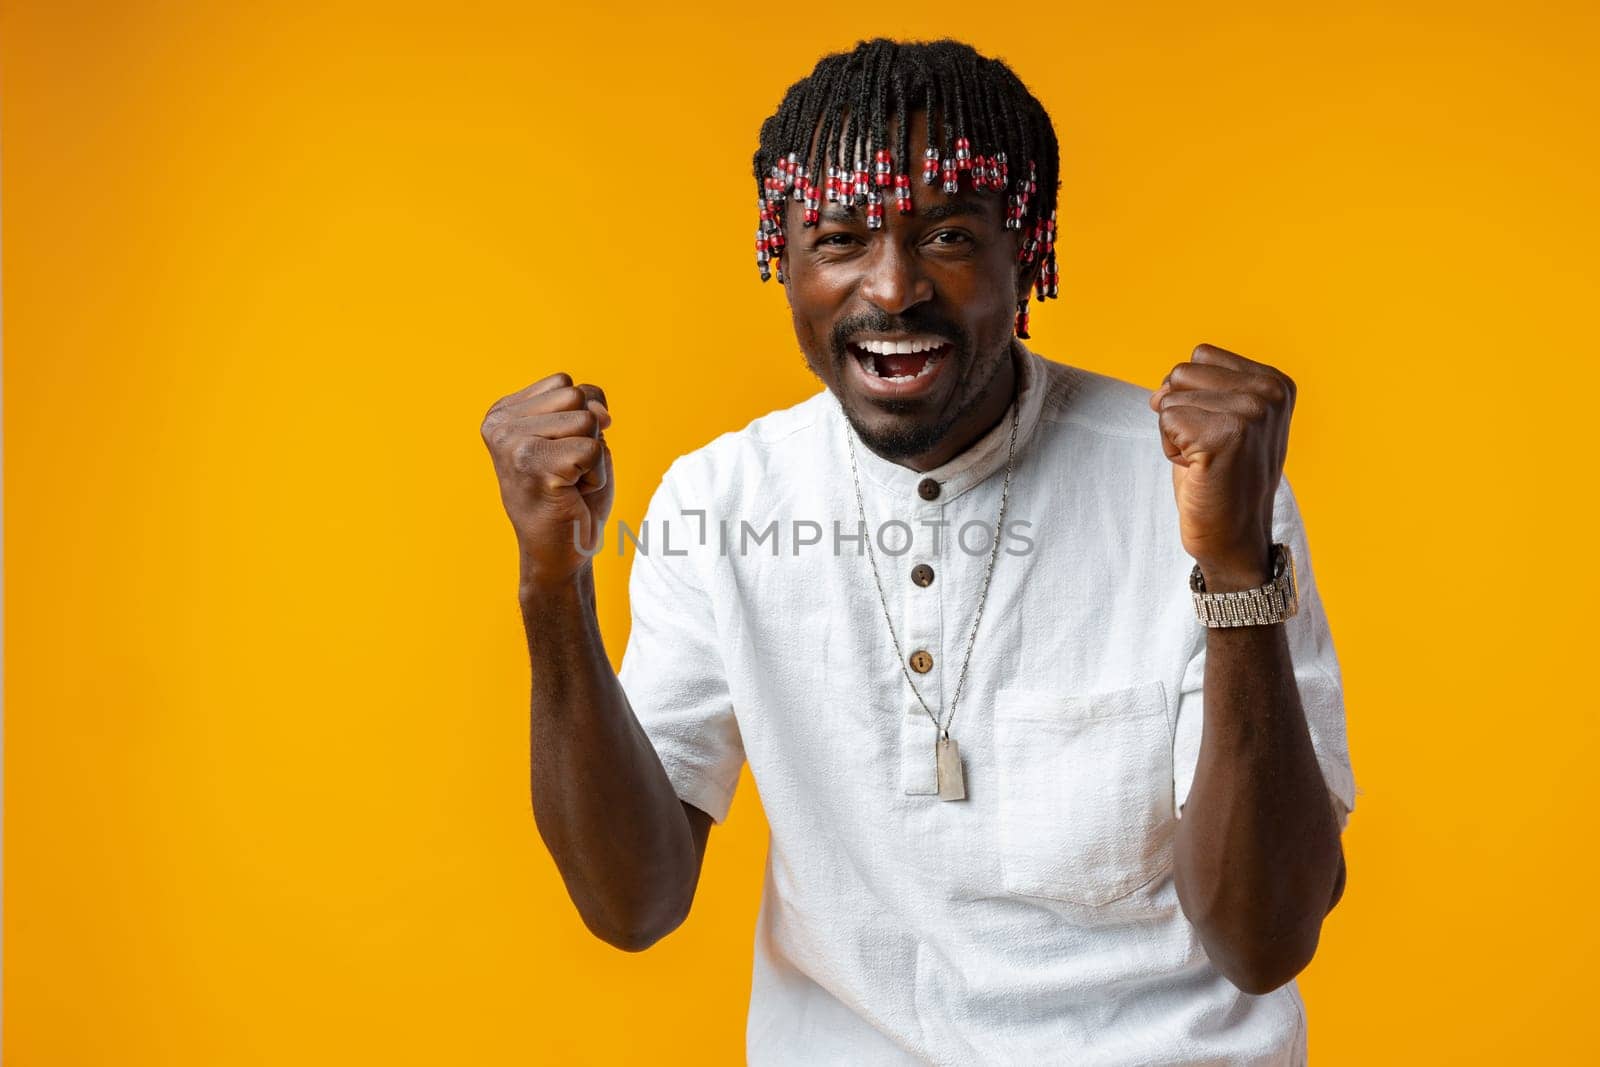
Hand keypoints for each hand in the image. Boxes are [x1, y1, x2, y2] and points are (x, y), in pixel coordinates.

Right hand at [481, 372, 613, 588]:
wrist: (560, 554)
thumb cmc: (572, 496)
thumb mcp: (580, 437)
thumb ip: (586, 408)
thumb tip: (599, 411)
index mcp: (502, 412)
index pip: (566, 385)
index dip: (582, 419)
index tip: (559, 456)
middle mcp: (499, 425)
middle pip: (577, 398)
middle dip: (588, 437)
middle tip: (567, 472)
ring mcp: (512, 444)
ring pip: (588, 421)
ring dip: (592, 458)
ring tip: (569, 483)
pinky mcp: (534, 465)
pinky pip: (594, 450)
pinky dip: (596, 477)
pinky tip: (572, 495)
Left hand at [1149, 344, 1294, 589]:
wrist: (1234, 538)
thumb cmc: (1221, 478)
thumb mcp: (1223, 420)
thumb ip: (1204, 389)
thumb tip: (1161, 388)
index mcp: (1276, 382)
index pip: (1200, 356)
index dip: (1192, 396)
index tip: (1217, 431)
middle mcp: (1269, 392)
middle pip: (1180, 373)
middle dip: (1179, 412)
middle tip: (1208, 449)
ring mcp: (1251, 412)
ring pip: (1169, 397)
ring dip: (1174, 432)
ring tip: (1204, 460)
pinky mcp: (1226, 435)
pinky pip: (1165, 420)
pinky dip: (1170, 449)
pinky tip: (1198, 471)